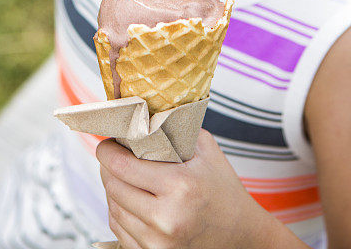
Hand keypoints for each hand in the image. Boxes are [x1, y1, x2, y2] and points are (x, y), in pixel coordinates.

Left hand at [97, 129, 269, 248]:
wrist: (243, 236)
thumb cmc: (224, 189)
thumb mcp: (206, 149)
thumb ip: (175, 128)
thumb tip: (143, 113)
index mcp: (180, 186)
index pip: (121, 166)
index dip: (107, 151)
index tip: (107, 143)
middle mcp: (167, 218)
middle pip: (113, 187)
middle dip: (108, 168)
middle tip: (114, 156)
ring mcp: (159, 243)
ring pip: (113, 211)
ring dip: (113, 190)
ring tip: (124, 178)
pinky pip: (120, 231)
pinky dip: (121, 213)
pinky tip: (131, 201)